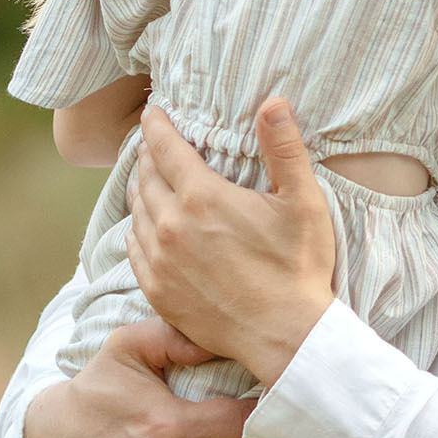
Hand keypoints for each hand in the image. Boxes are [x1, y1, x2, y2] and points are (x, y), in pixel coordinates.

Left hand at [126, 98, 336, 390]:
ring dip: (140, 190)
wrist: (285, 335)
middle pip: (145, 177)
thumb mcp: (303, 201)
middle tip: (153, 145)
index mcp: (202, 197)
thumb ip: (284, 148)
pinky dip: (137, 229)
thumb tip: (273, 102)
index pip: (164, 147)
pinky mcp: (157, 291)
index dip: (156, 125)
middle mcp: (171, 226)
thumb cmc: (299, 268)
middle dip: (148, 155)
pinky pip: (134, 249)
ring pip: (136, 212)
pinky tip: (146, 226)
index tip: (151, 112)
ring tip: (148, 180)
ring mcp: (160, 261)